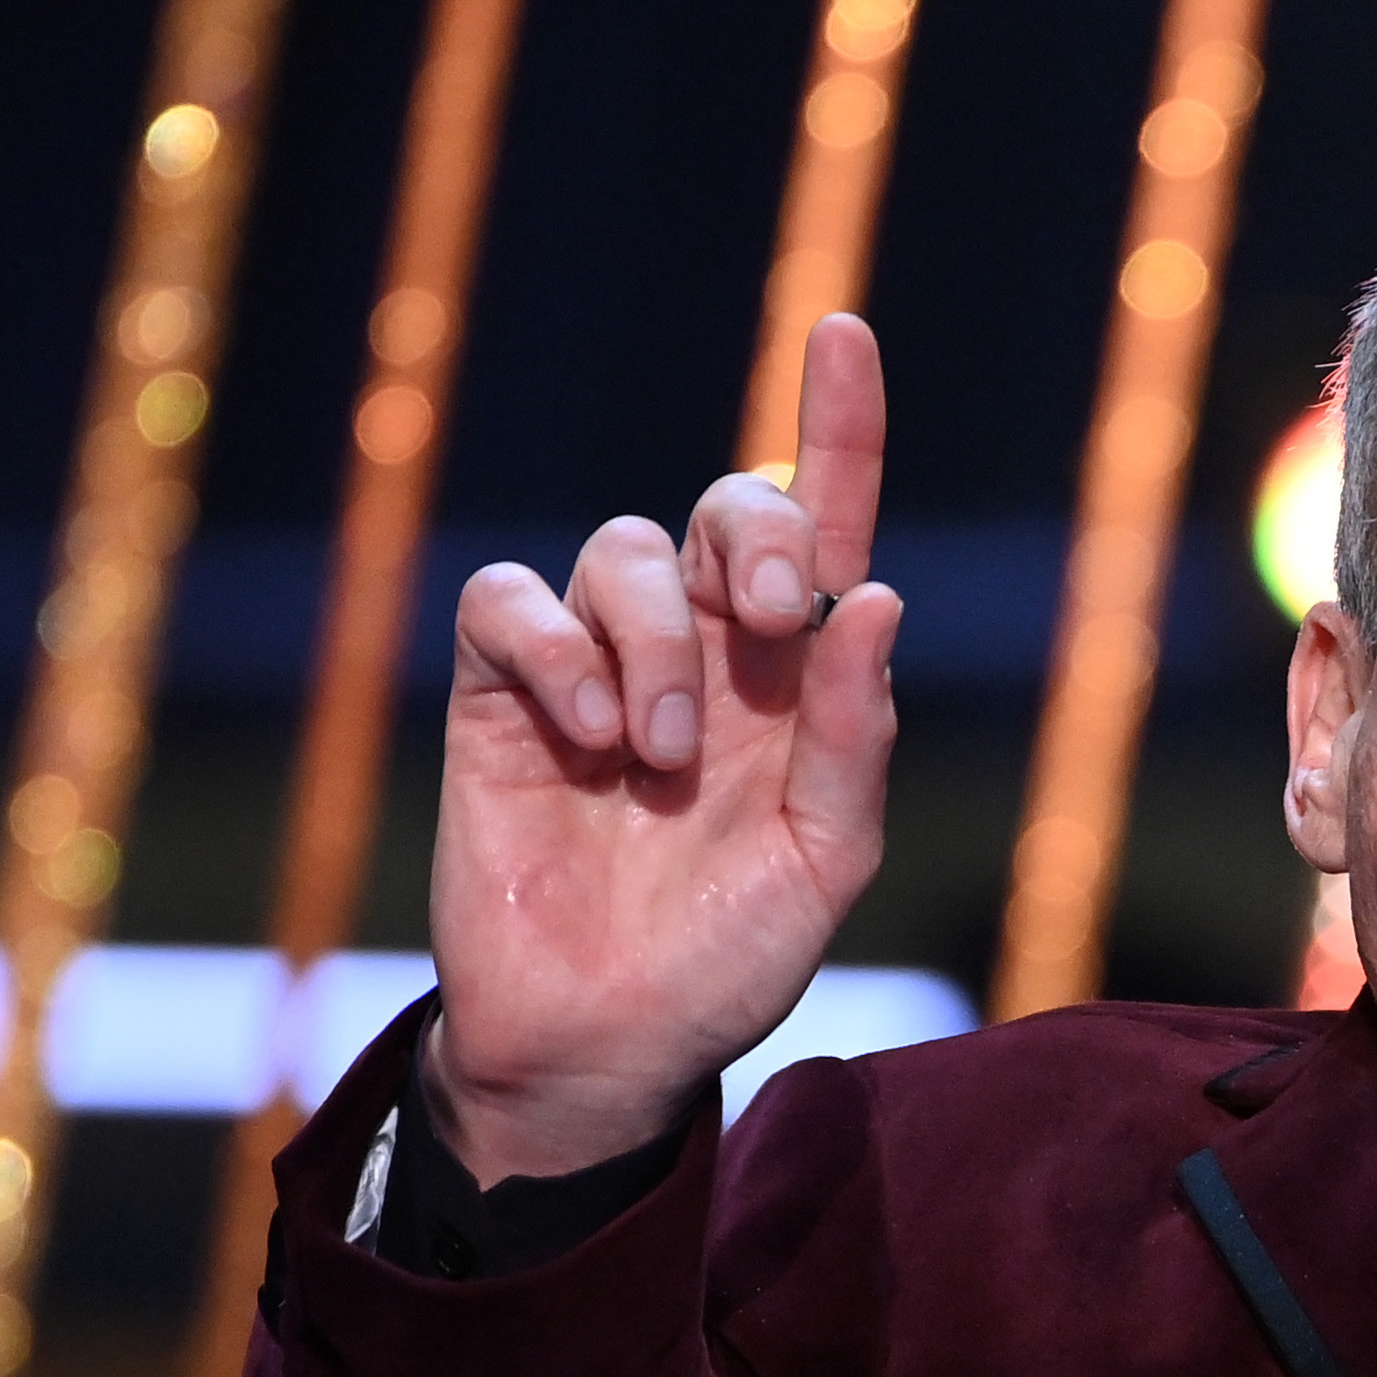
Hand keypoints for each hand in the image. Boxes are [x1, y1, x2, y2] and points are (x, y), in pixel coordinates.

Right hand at [423, 311, 906, 1181]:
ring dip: (658, 641)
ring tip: (658, 755)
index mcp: (794, 681)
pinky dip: (555, 649)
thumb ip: (856, 739)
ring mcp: (595, 663)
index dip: (838, 426)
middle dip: (761, 532)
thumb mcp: (822, 865)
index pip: (826, 524)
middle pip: (729, 508)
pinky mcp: (500, 690)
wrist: (603, 1044)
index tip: (844, 332)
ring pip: (624, 549)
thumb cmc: (723, 960)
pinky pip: (512, 600)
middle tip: (778, 616)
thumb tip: (877, 599)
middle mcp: (702, 650)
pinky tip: (585, 739)